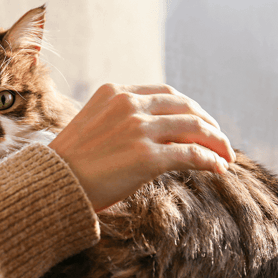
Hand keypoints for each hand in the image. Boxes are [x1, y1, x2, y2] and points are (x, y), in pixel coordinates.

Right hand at [49, 83, 235, 211]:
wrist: (52, 185)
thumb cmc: (69, 162)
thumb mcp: (92, 125)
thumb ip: (119, 118)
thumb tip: (150, 132)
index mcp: (115, 92)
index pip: (166, 93)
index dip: (189, 107)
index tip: (199, 121)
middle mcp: (129, 105)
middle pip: (185, 106)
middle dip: (208, 122)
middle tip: (219, 139)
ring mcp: (139, 130)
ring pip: (194, 127)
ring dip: (216, 141)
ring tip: (226, 155)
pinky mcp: (147, 157)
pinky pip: (191, 153)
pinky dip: (210, 159)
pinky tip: (218, 168)